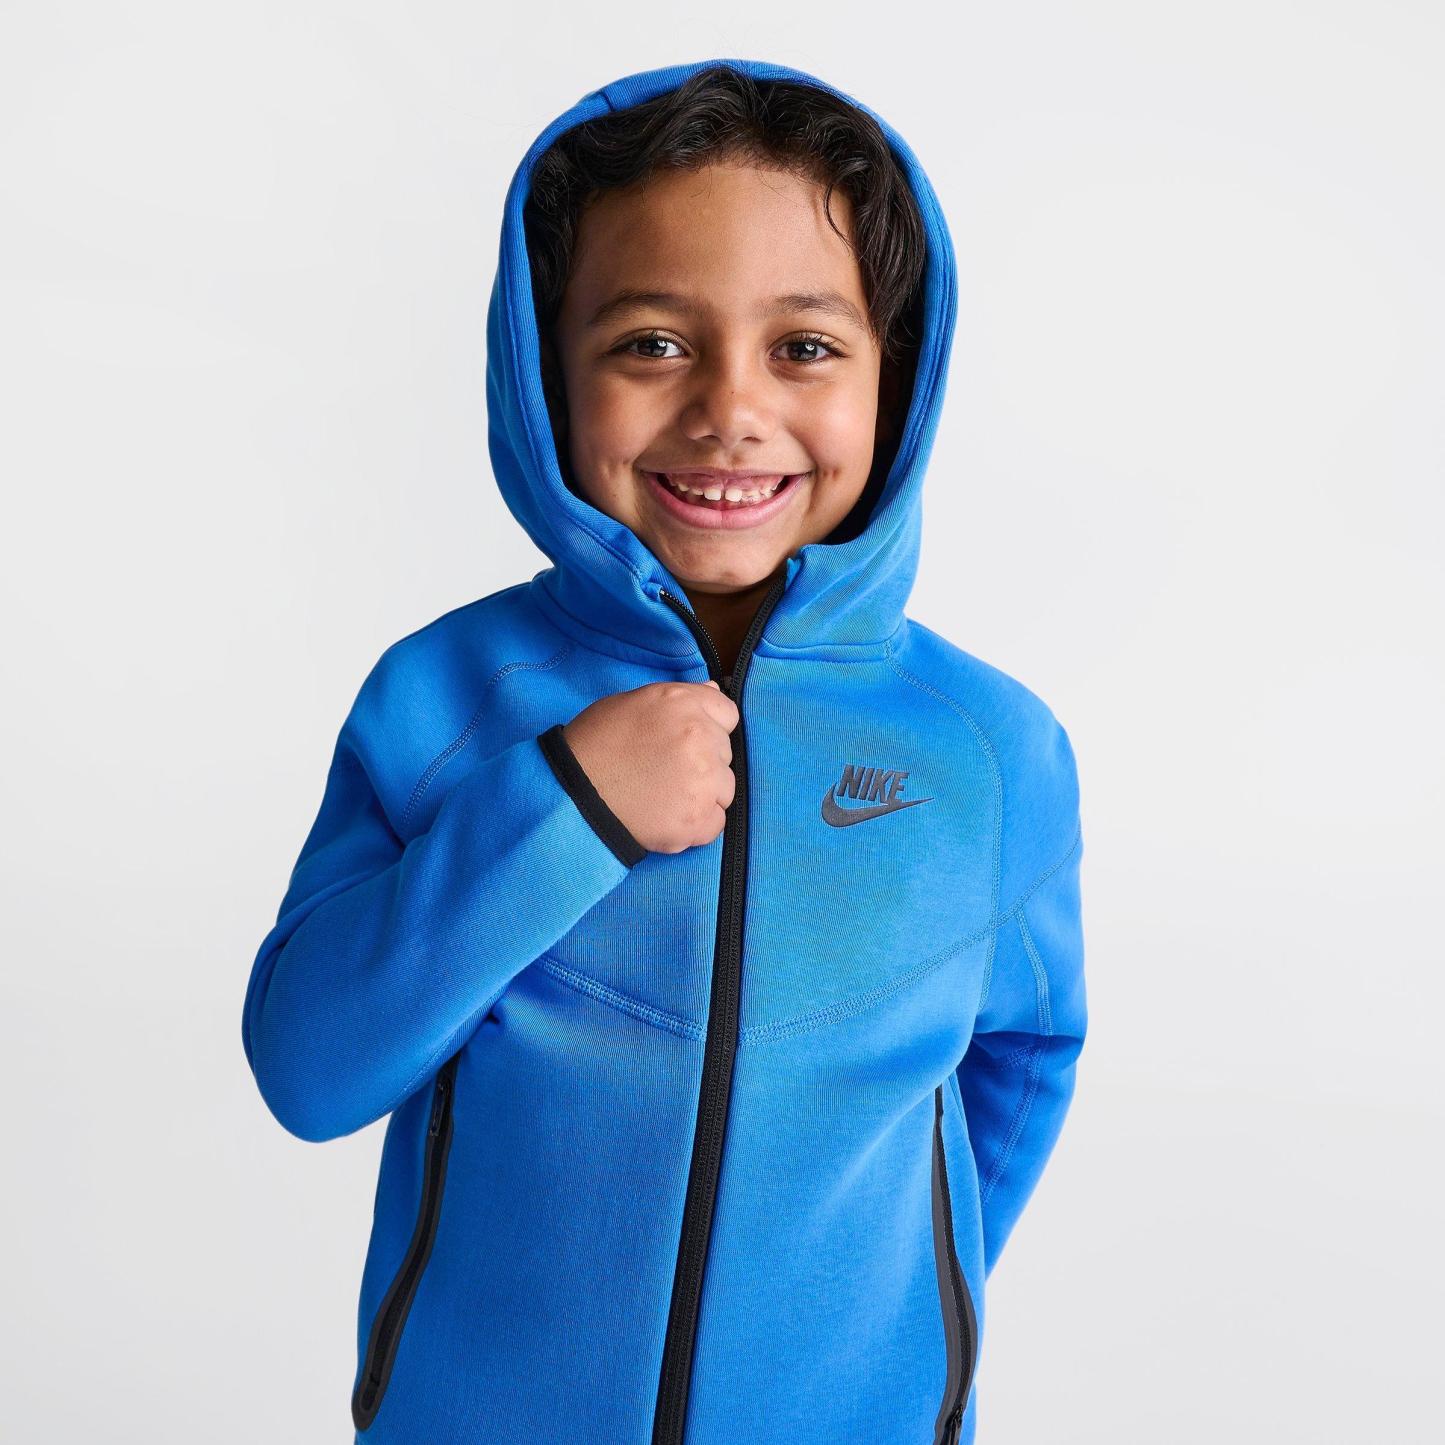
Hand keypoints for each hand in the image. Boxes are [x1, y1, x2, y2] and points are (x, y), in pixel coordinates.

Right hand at [561, 680, 739, 853]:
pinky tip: (667, 817)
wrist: (570, 796)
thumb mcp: (631, 703)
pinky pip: (716, 823)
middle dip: (703, 762)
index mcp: (683, 704)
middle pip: (725, 753)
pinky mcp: (698, 819)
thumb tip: (715, 690)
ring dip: (702, 794)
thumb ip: (679, 698)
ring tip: (664, 796)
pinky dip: (697, 825)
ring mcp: (703, 780)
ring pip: (725, 789)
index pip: (727, 713)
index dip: (708, 728)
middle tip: (664, 771)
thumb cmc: (594, 746)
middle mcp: (700, 738)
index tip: (685, 742)